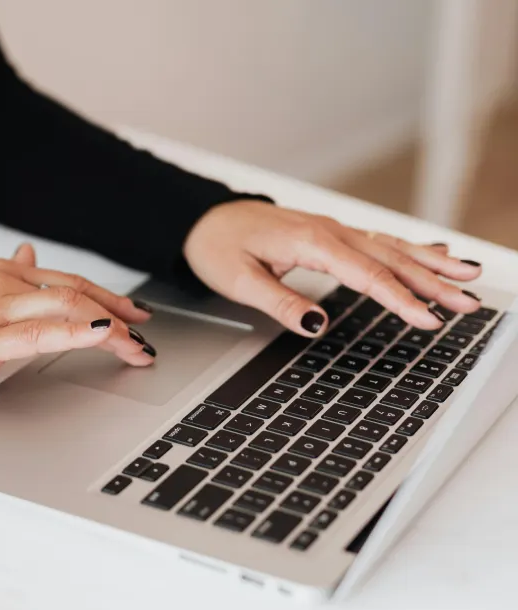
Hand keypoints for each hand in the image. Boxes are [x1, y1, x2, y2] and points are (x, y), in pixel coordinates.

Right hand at [0, 244, 154, 394]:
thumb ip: (7, 273)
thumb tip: (29, 252)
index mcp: (4, 273)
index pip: (69, 281)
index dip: (108, 296)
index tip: (134, 312)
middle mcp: (5, 284)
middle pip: (77, 294)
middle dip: (120, 313)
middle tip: (147, 333)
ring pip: (67, 310)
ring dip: (111, 329)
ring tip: (136, 348)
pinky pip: (39, 334)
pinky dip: (76, 334)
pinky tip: (102, 337)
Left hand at [184, 200, 482, 335]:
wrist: (204, 220)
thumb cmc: (218, 247)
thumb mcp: (238, 281)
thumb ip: (279, 302)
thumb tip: (316, 325)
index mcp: (311, 242)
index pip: (366, 275)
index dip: (400, 299)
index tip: (428, 319)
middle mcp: (329, 231)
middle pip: (390, 259)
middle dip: (433, 282)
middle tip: (469, 302)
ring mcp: (332, 230)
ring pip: (391, 247)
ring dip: (431, 264)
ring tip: (469, 277)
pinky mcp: (330, 234)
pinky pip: (378, 241)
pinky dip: (411, 247)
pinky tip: (435, 252)